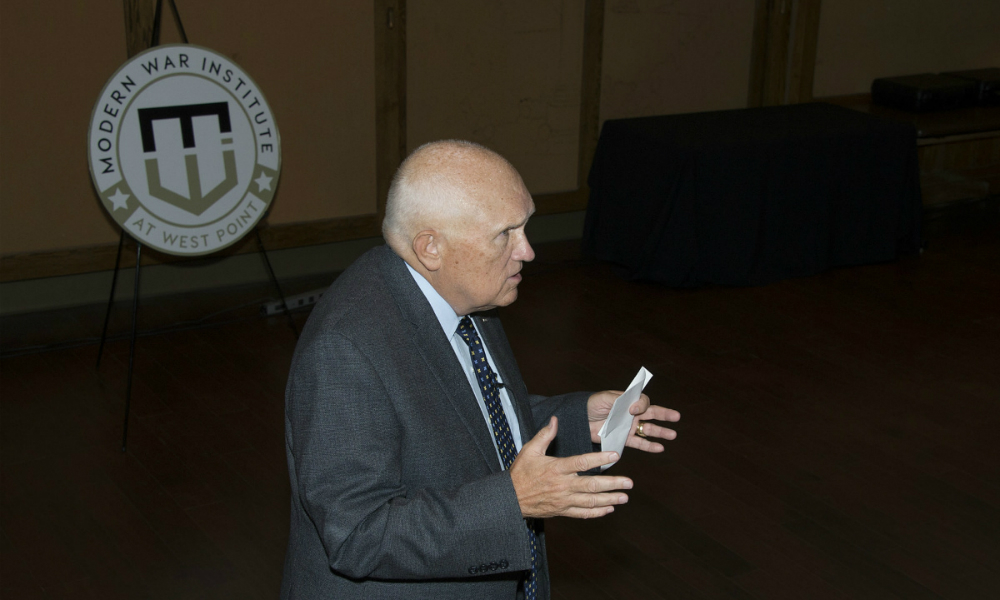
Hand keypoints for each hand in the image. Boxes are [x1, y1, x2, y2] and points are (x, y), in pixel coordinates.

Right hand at [509, 417, 632, 518]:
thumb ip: (545, 435)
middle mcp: (562, 485)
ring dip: (609, 499)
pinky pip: (582, 513)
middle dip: (613, 484)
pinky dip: (596, 512)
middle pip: (592, 485)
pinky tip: (608, 509)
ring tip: (624, 497)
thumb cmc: (520, 472)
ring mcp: (563, 500)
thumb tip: (555, 420)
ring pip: (590, 501)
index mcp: (556, 468)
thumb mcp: (529, 450)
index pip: (582, 462)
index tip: (615, 455)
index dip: (600, 459)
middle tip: (629, 483)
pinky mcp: (562, 511)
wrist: (510, 499)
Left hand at [587, 390, 680, 452]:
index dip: (641, 405)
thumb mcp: (605, 399)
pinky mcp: (623, 438)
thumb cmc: (590, 405)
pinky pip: (638, 442)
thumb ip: (621, 401)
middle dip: (664, 415)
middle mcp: (630, 413)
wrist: (579, 420)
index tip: (633, 410)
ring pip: (648, 429)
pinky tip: (660, 447)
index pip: (642, 401)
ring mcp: (628, 426)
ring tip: (673, 435)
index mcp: (627, 400)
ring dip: (661, 432)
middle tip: (677, 417)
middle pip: (651, 413)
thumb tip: (635, 407)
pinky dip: (649, 445)